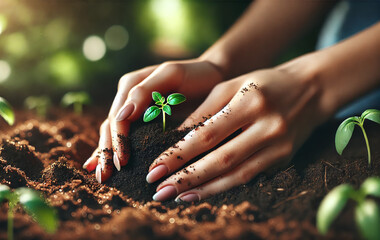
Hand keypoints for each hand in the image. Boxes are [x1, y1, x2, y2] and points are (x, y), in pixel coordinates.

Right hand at [83, 59, 222, 182]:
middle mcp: (127, 97)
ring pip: (112, 133)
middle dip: (107, 151)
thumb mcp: (171, 76)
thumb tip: (121, 116)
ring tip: (102, 176)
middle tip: (106, 176)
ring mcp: (133, 109)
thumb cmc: (195, 74)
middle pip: (110, 127)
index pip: (118, 117)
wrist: (212, 76)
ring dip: (105, 154)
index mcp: (131, 84)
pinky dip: (112, 150)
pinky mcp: (141, 120)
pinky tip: (102, 168)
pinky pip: (122, 136)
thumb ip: (144, 91)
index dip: (117, 139)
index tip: (122, 161)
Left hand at [146, 67, 327, 201]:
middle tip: (159, 190)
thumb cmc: (263, 84)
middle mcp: (267, 126)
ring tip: (176, 197)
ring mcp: (279, 146)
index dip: (179, 153)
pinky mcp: (284, 159)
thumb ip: (204, 109)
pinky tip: (203, 193)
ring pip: (236, 175)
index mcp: (250, 101)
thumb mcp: (232, 85)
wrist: (310, 90)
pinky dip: (224, 188)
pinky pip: (250, 178)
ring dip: (204, 189)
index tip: (155, 167)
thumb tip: (174, 137)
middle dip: (186, 177)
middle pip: (221, 159)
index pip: (208, 133)